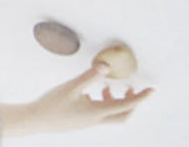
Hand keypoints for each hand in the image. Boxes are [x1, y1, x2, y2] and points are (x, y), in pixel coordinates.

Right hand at [0, 61, 152, 135]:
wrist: (36, 120)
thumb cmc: (52, 103)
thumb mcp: (71, 86)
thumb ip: (90, 75)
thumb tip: (106, 66)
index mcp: (96, 112)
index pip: (126, 105)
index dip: (140, 97)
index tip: (152, 90)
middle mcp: (95, 120)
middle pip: (122, 115)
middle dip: (131, 102)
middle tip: (133, 87)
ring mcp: (88, 122)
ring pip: (111, 115)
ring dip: (115, 100)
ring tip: (109, 86)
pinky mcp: (81, 121)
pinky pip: (99, 113)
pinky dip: (103, 102)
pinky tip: (91, 91)